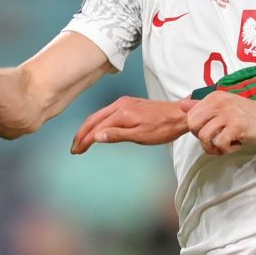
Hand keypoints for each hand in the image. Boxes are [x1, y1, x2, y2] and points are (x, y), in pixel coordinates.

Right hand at [70, 96, 189, 152]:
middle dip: (82, 134)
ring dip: (89, 128)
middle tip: (75, 148)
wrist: (180, 115)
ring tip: (82, 141)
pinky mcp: (129, 104)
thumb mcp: (140, 136)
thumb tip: (97, 136)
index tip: (77, 151)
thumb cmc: (163, 128)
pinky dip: (98, 122)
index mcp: (121, 113)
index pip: (96, 128)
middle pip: (94, 119)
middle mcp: (120, 105)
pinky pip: (107, 113)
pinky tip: (98, 129)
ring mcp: (124, 103)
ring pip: (100, 115)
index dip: (84, 140)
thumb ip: (117, 135)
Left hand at [185, 90, 255, 155]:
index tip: (213, 132)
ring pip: (204, 137)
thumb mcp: (225, 106)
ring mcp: (228, 114)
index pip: (190, 116)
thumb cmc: (251, 116)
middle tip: (217, 140)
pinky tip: (236, 145)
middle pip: (193, 126)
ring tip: (227, 145)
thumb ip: (203, 106)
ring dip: (214, 147)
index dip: (198, 130)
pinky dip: (226, 150)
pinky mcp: (236, 127)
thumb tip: (182, 105)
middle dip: (202, 138)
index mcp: (215, 97)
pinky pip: (219, 144)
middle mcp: (219, 102)